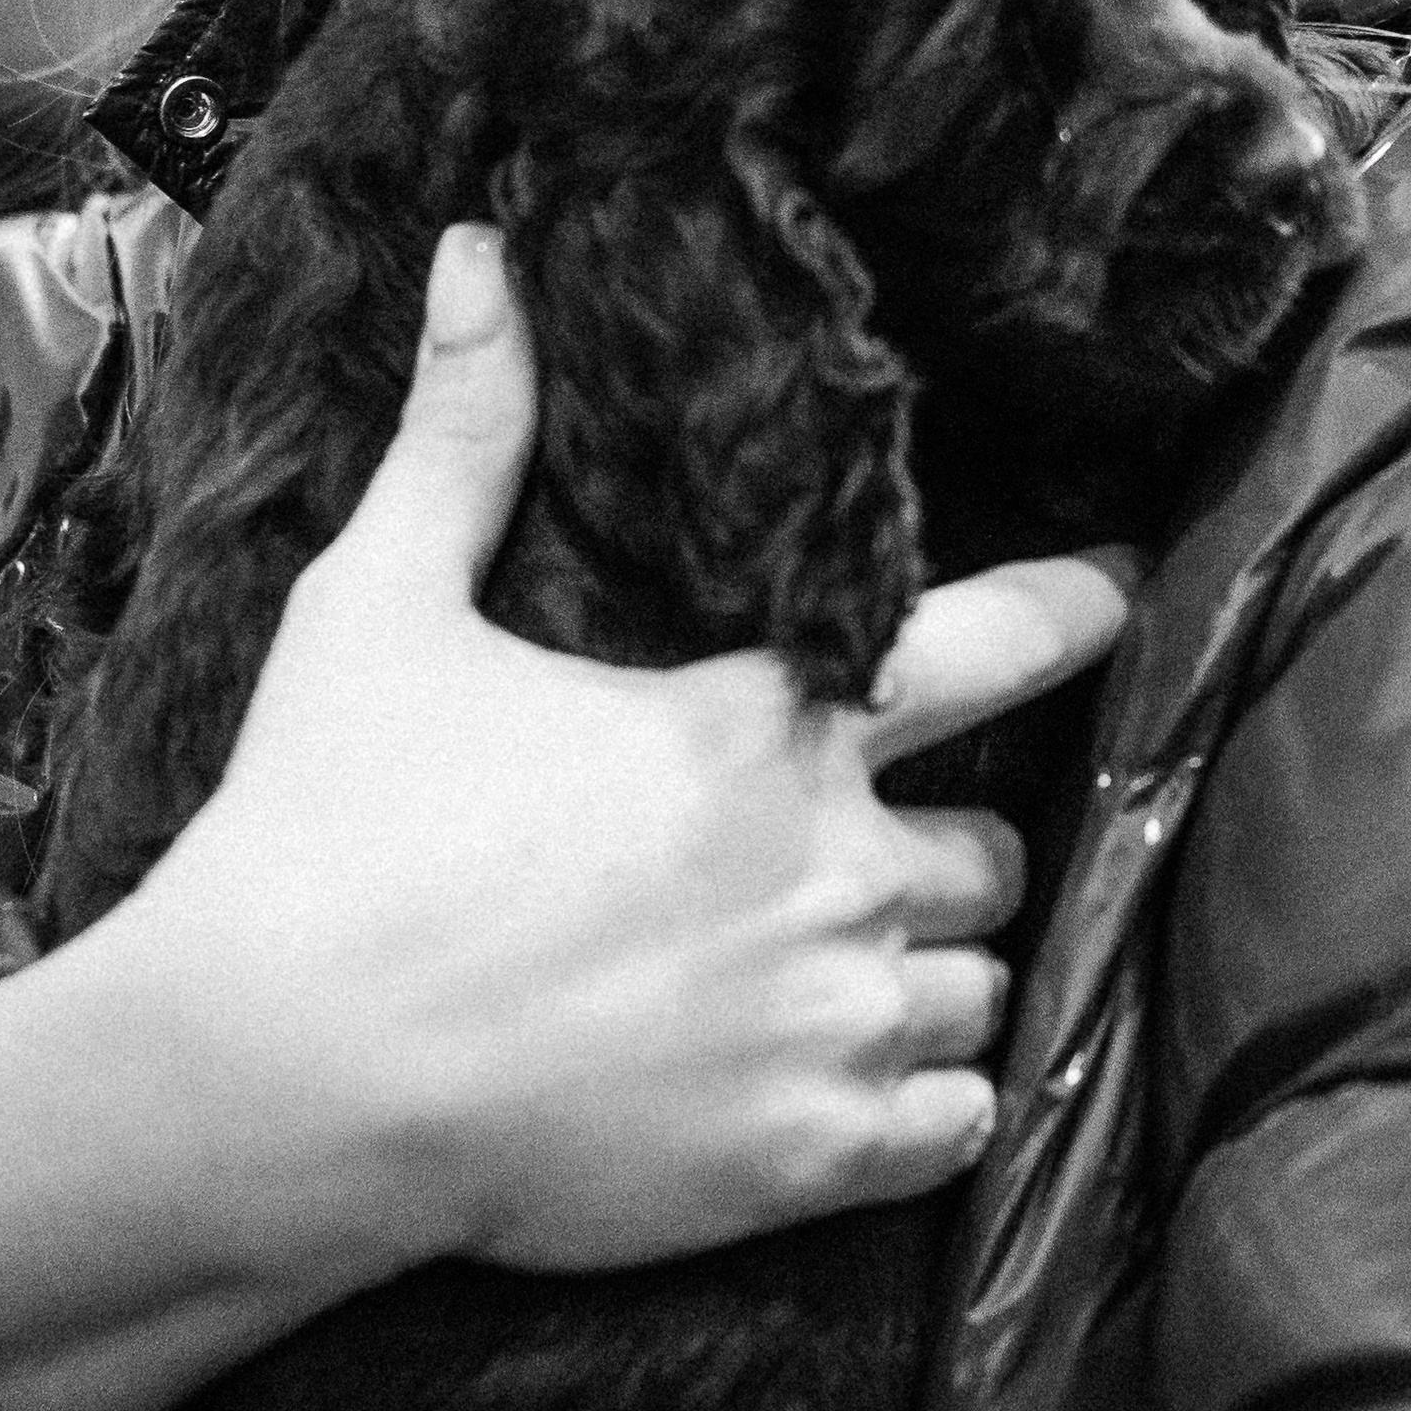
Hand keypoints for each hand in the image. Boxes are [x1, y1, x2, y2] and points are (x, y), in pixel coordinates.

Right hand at [128, 223, 1135, 1275]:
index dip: (1084, 606)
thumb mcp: (383, 599)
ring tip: (844, 968)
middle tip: (861, 846)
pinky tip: (859, 1079)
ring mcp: (829, 1022)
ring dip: (932, 968)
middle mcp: (832, 866)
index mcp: (763, 722)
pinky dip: (930, 1099)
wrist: (279, 1077)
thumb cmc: (327, 825)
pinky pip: (960, 1121)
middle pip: (995, 839)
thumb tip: (476, 250)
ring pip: (981, 983)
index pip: (1002, 640)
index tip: (1130, 589)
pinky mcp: (806, 1160)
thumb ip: (464, 430)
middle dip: (942, 836)